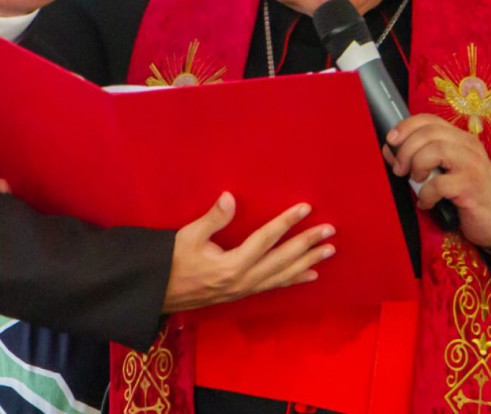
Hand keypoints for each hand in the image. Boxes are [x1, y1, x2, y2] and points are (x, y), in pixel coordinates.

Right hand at [162, 193, 334, 312]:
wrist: (160, 293)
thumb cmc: (173, 261)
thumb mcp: (188, 237)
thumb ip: (212, 219)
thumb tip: (229, 197)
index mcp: (231, 264)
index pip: (265, 239)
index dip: (287, 223)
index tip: (305, 208)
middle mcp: (244, 280)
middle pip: (282, 260)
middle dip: (307, 244)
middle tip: (330, 230)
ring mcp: (245, 289)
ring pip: (283, 275)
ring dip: (308, 262)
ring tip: (329, 250)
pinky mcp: (243, 293)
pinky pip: (275, 285)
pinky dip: (294, 279)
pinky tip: (310, 274)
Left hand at [383, 114, 490, 249]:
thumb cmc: (467, 192)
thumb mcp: (442, 171)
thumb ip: (417, 158)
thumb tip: (390, 150)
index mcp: (460, 139)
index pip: (430, 120)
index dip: (406, 126)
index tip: (391, 140)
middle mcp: (468, 146)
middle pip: (430, 133)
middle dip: (407, 149)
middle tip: (400, 169)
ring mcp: (472, 164)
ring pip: (436, 150)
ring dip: (417, 165)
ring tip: (416, 181)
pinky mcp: (472, 186)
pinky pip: (440, 183)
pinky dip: (426, 193)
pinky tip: (426, 202)